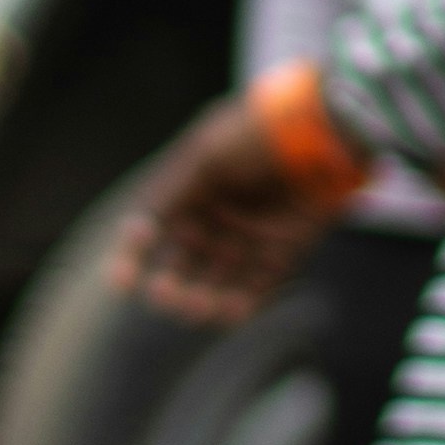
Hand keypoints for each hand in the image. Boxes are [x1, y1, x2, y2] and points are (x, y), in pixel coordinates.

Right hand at [110, 95, 358, 324]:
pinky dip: (241, 304)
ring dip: (203, 299)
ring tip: (199, 308)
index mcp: (191, 190)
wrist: (323, 131)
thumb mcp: (205, 154)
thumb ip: (170, 194)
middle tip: (167, 296)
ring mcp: (248, 238)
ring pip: (216, 282)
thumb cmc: (257, 135)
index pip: (152, 230)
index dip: (132, 257)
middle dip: (172, 284)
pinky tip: (230, 312)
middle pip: (183, 264)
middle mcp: (216, 218)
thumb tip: (133, 232)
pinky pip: (256, 288)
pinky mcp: (281, 254)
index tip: (121, 282)